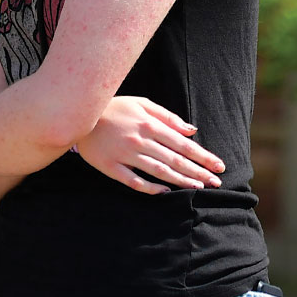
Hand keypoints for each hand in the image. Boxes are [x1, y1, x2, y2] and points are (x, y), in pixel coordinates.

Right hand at [77, 96, 224, 194]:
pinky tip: (165, 192)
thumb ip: (167, 117)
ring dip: (181, 181)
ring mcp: (125, 155)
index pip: (182, 143)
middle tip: (216, 182)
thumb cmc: (115, 107)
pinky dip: (150, 188)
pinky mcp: (110, 167)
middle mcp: (140, 140)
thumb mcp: (142, 104)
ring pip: (159, 171)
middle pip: (175, 159)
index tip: (218, 166)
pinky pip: (133, 181)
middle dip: (198, 171)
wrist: (78, 113)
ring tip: (198, 188)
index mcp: (149, 124)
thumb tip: (192, 130)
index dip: (202, 156)